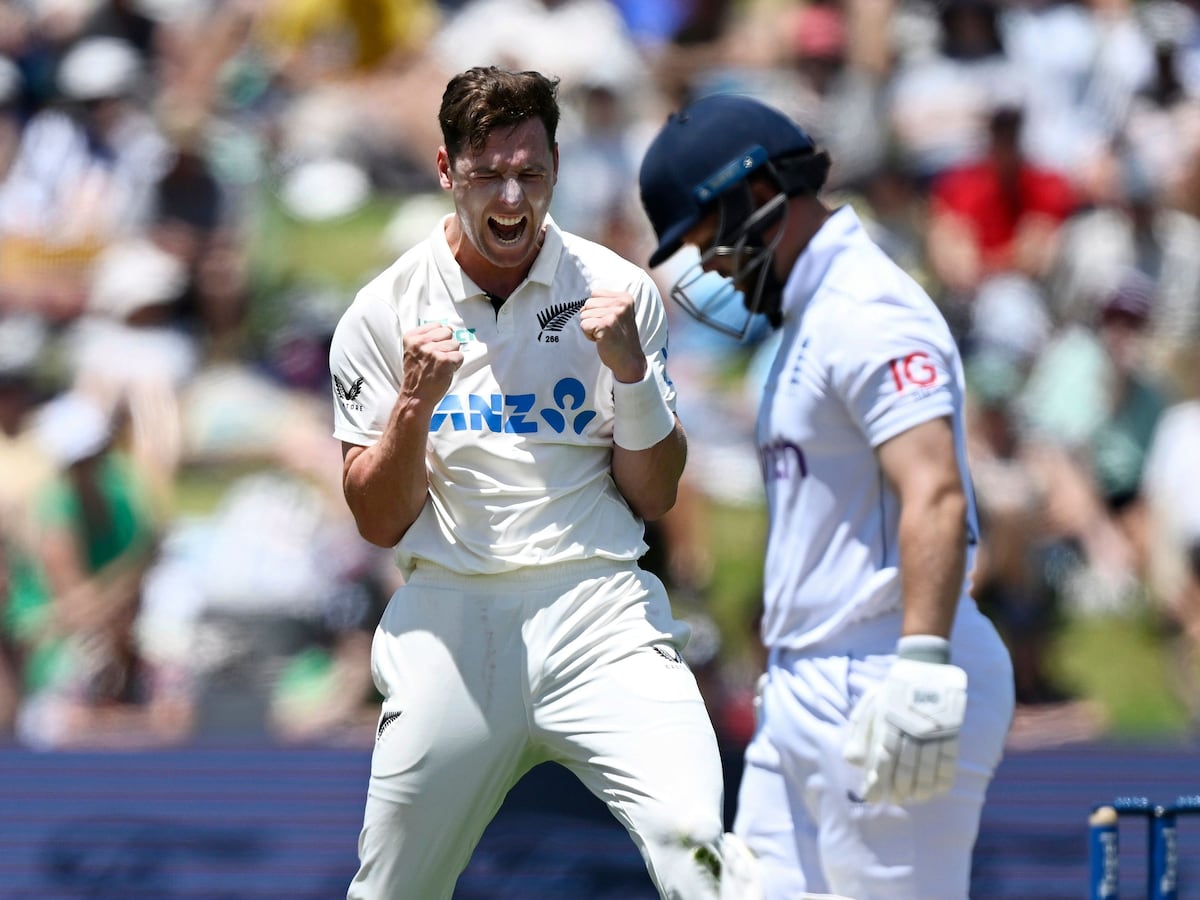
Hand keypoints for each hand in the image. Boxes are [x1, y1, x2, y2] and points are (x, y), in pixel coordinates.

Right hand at [400, 322, 463, 404]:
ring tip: (440, 366)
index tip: (432, 350)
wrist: (415, 396)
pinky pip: (459, 356)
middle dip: (447, 345)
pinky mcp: (444, 360)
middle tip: (437, 359)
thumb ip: (428, 338)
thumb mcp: (415, 351)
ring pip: (455, 344)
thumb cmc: (418, 374)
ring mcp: (432, 350)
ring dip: (451, 355)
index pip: (437, 325)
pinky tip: (445, 371)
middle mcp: (420, 342)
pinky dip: (456, 365)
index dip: (439, 338)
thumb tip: (449, 328)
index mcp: (411, 337)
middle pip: (447, 332)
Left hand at [579, 288, 644, 382]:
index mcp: (625, 298)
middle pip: (588, 303)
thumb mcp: (620, 314)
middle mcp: (621, 303)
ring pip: (584, 314)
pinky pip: (584, 325)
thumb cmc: (621, 339)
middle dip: (591, 318)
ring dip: (590, 327)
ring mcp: (613, 314)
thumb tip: (584, 304)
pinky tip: (601, 339)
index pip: (595, 293)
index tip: (608, 321)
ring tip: (604, 335)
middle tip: (606, 330)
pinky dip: (588, 335)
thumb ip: (606, 304)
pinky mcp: (605, 325)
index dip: (596, 309)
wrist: (630, 360)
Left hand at [842, 657, 966, 804]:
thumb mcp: (870, 705)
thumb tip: (852, 761)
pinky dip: (942, 779)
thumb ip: (860, 733)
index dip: (878, 780)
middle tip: (893, 799)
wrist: (925, 668)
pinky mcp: (951, 731)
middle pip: (906, 765)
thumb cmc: (892, 692)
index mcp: (889, 719)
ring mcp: (934, 729)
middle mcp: (912, 726)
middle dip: (898, 787)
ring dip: (920, 788)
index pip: (883, 757)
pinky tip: (935, 790)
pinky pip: (949, 761)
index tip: (872, 797)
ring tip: (912, 798)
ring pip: (927, 767)